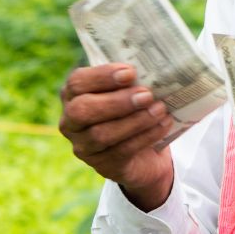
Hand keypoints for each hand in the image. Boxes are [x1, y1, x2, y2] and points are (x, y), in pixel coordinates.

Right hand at [58, 63, 174, 210]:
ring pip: (102, 134)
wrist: (145, 152)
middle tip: (146, 94)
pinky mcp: (102, 166)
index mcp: (73, 95)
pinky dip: (145, 136)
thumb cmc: (133, 110)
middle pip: (82, 110)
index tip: (130, 72)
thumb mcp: (128, 91)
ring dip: (135, 120)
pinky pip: (121, 151)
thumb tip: (151, 68)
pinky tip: (163, 124)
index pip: (77, 82)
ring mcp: (84, 146)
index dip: (101, 76)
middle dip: (116, 101)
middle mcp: (71, 122)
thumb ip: (131, 80)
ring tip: (160, 109)